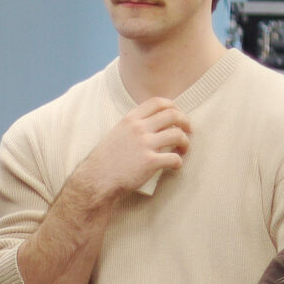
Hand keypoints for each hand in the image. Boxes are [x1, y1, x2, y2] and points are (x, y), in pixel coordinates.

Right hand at [73, 96, 190, 201]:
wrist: (95, 180)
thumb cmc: (104, 160)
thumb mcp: (115, 134)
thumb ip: (132, 126)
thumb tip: (151, 123)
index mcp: (130, 120)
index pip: (158, 102)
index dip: (173, 106)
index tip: (177, 115)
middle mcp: (138, 129)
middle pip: (173, 115)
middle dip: (185, 122)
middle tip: (188, 130)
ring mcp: (145, 145)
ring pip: (178, 135)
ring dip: (185, 142)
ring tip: (183, 149)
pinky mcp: (150, 162)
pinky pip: (175, 158)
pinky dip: (179, 162)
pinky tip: (175, 167)